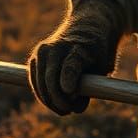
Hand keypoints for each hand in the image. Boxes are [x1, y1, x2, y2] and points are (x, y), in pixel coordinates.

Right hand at [28, 0, 123, 114]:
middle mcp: (57, 47)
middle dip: (59, 100)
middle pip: (51, 79)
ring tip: (64, 110)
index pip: (70, 66)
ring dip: (49, 101)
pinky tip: (53, 103)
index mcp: (79, 47)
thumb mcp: (103, 67)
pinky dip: (42, 94)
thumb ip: (92, 86)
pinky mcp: (35, 57)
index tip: (70, 94)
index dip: (68, 80)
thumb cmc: (98, 51)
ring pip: (41, 83)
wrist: (87, 26)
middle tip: (69, 112)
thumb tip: (76, 109)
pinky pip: (35, 81)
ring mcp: (43, 51)